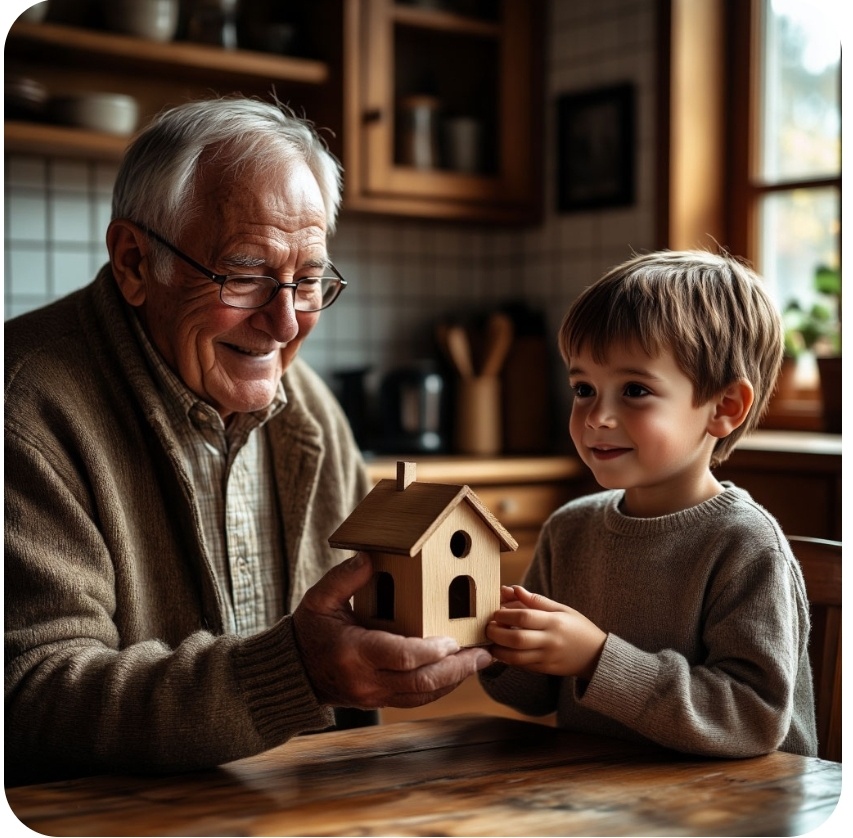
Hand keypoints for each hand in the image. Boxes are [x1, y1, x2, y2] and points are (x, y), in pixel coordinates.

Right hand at [292, 553, 492, 707]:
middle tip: (484, 653)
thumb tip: (369, 558)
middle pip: (420, 682)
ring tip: (481, 660)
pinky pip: (417, 699)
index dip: (431, 650)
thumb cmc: (309, 630)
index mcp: (354, 652)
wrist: (294, 671)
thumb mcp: (319, 599)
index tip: (454, 639)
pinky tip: (458, 670)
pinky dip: (440, 686)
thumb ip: (344, 579)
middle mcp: (367, 680)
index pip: (401, 656)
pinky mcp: (381, 700)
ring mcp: (374, 695)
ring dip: (455, 679)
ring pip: (423, 695)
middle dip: (456, 669)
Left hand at [486, 585, 605, 679]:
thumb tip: (514, 589)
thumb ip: (537, 601)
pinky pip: (522, 666)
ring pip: (516, 657)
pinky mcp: (545, 670)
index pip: (524, 617)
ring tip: (490, 642)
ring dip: (498, 650)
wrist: (597, 657)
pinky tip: (501, 651)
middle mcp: (550, 641)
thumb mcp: (562, 609)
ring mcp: (547, 658)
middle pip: (516, 639)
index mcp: (554, 622)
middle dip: (497, 633)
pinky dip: (508, 659)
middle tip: (488, 627)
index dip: (505, 614)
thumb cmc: (578, 628)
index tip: (495, 612)